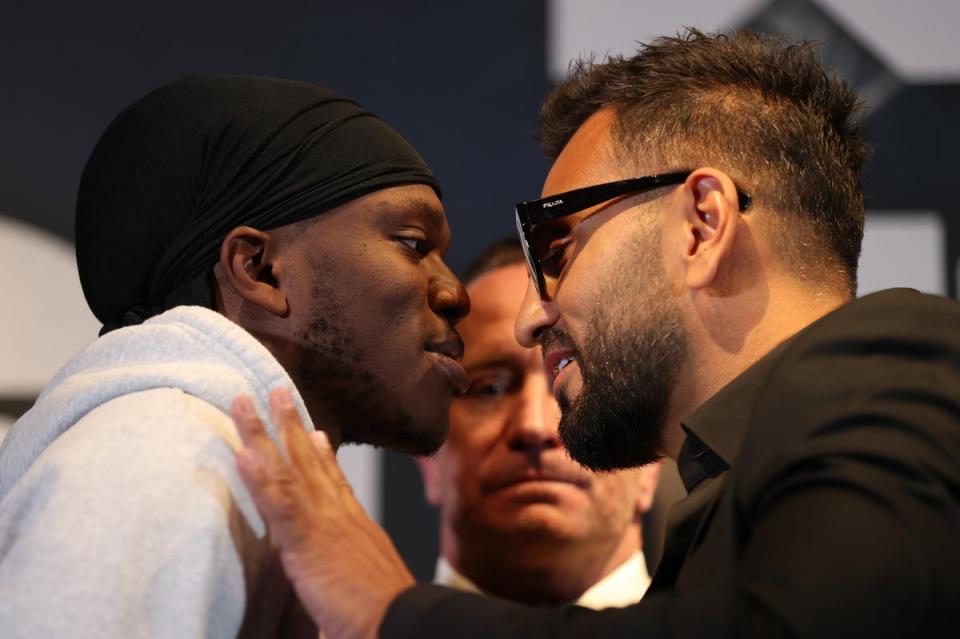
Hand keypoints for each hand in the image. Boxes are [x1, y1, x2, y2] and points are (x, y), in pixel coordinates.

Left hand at [231, 388, 415, 638]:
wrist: (398, 619)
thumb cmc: (385, 609)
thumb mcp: (373, 575)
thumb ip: (360, 559)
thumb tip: (359, 558)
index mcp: (355, 522)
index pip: (334, 479)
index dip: (321, 452)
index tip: (312, 427)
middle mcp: (338, 513)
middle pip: (308, 460)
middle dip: (288, 423)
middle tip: (275, 390)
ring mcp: (322, 523)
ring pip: (286, 470)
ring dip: (263, 433)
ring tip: (243, 402)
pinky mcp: (306, 542)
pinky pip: (278, 505)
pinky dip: (259, 478)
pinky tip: (242, 454)